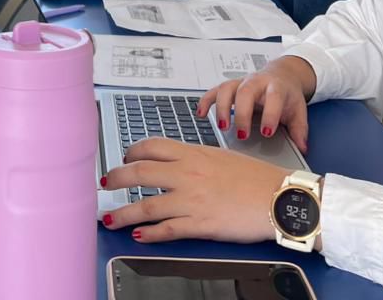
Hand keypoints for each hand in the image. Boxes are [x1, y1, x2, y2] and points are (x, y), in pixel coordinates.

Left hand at [101, 139, 288, 243]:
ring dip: (123, 213)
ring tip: (109, 218)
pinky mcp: (200, 224)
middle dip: (116, 179)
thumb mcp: (221, 156)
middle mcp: (188, 174)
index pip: (152, 146)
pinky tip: (138, 236)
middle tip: (104, 184)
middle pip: (140, 172)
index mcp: (194, 153)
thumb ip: (196, 158)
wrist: (278, 198)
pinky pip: (167, 229)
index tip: (124, 158)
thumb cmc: (256, 178)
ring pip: (146, 205)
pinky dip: (149, 234)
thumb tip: (179, 161)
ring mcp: (192, 199)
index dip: (131, 151)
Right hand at [196, 56, 315, 152]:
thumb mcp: (298, 110)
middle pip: (246, 92)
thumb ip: (299, 130)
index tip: (267, 131)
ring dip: (222, 107)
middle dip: (242, 113)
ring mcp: (242, 82)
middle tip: (241, 134)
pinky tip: (200, 113)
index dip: (270, 114)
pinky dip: (206, 100)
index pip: (273, 98)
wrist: (283, 74)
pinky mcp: (231, 85)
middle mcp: (257, 82)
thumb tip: (303, 148)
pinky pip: (214, 90)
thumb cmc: (287, 94)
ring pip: (227, 88)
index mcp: (276, 87)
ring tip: (222, 126)